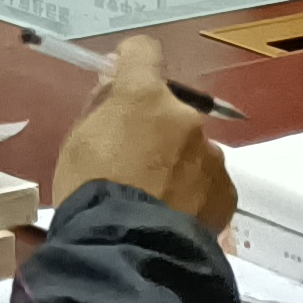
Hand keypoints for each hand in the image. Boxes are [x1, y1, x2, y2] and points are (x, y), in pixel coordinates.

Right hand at [48, 37, 230, 234]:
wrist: (125, 251)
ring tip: (154, 199)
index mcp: (143, 96)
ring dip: (176, 162)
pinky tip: (173, 215)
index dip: (131, 62)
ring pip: (192, 148)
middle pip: (171, 108)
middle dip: (155, 126)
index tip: (122, 76)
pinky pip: (208, 182)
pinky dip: (193, 193)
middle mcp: (185, 117)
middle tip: (133, 161)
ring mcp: (210, 154)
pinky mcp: (225, 191)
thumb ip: (101, 109)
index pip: (143, 52)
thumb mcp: (77, 143)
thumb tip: (114, 90)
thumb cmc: (90, 194)